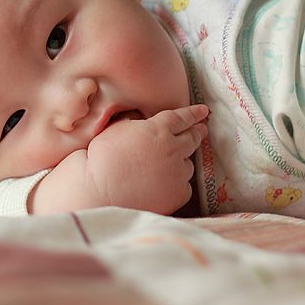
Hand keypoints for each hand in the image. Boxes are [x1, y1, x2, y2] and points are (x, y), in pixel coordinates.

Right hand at [82, 104, 208, 214]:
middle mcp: (174, 149)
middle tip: (201, 129)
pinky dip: (176, 184)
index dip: (193, 113)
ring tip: (167, 166)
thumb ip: (134, 122)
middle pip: (192, 138)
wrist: (101, 193)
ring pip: (187, 164)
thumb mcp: (115, 129)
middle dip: (197, 132)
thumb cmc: (102, 159)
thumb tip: (141, 119)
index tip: (203, 111)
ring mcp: (178, 173)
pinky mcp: (179, 194)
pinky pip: (183, 186)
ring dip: (181, 161)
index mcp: (159, 130)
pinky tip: (162, 186)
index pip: (182, 118)